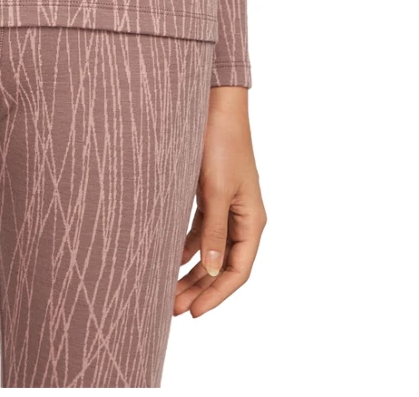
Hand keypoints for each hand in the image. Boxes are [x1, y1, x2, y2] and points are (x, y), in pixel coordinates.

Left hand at [175, 84, 265, 315]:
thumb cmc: (221, 144)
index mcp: (252, 221)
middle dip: (199, 288)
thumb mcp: (216, 190)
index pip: (237, 271)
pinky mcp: (211, 196)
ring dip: (190, 271)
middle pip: (222, 266)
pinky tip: (169, 260)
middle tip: (172, 308)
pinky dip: (186, 248)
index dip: (216, 295)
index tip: (194, 312)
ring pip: (209, 251)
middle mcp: (242, 219)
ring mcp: (226, 208)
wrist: (215, 106)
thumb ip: (214, 231)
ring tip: (166, 291)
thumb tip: (212, 270)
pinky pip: (200, 232)